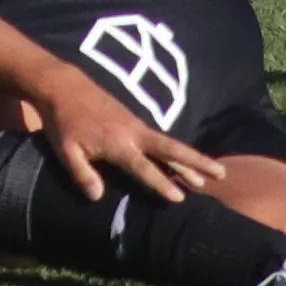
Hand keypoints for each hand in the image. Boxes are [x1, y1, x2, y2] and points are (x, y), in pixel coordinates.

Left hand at [16, 61, 225, 202]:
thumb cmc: (64, 121)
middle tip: (220, 174)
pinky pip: (161, 141)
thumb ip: (82, 174)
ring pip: (170, 146)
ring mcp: (137, 126)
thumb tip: (98, 197)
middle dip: (196, 162)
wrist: (65, 87)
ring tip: (214, 175)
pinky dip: (177, 153)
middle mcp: (134, 133)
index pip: (143, 167)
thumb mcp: (66, 150)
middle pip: (171, 150)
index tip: (180, 198)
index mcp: (117, 142)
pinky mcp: (135, 123)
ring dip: (191, 160)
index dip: (161, 183)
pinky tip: (184, 165)